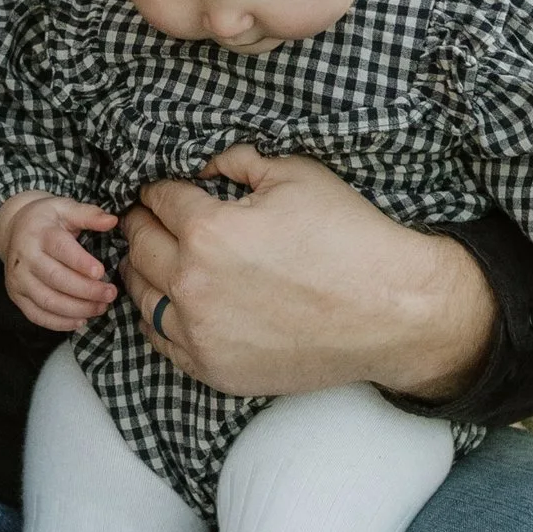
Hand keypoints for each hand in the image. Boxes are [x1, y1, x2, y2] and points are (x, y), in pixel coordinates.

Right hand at [0, 191, 117, 332]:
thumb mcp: (65, 208)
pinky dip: (60, 323)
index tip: (101, 272)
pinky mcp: (16, 296)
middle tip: (110, 293)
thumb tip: (112, 221)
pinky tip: (81, 320)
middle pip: (56, 278)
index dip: (81, 262)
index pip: (60, 249)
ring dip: (77, 309)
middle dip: (87, 290)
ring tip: (101, 307)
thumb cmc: (46, 219)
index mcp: (38, 233)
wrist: (13, 229)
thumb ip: (89, 214)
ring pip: (48, 301)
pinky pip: (37, 315)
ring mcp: (18, 279)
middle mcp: (24, 257)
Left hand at [122, 145, 495, 401]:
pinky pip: (160, 340)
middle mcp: (193, 284)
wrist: (392, 310)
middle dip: (142, 224)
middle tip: (148, 217)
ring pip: (141, 295)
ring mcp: (200, 333)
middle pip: (139, 246)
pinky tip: (169, 301)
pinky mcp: (214, 369)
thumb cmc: (349, 238)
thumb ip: (236, 161)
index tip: (159, 189)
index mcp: (209, 231)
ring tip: (154, 257)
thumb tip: (202, 166)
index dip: (157, 189)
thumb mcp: (295, 174)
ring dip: (143, 269)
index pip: (158, 200)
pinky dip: (159, 315)